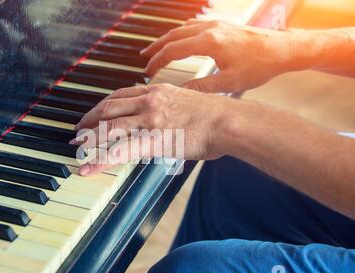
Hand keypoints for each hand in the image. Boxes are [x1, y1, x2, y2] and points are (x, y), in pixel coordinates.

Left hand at [72, 84, 238, 175]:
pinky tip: (87, 169)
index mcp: (156, 91)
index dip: (101, 106)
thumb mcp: (186, 101)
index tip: (93, 114)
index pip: (119, 95)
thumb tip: (164, 117)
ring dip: (89, 139)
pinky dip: (99, 161)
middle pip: (108, 108)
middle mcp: (148, 101)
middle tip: (78, 131)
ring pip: (109, 128)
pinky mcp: (153, 139)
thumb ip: (170, 106)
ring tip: (77, 148)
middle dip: (89, 120)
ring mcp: (149, 120)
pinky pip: (119, 151)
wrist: (227, 122)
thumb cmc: (214, 115)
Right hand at [141, 20, 299, 92]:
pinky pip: (193, 26)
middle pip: (172, 36)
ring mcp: (215, 24)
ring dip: (167, 40)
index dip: (157, 62)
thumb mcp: (229, 83)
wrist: (283, 49)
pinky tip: (179, 40)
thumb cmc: (260, 66)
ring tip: (155, 50)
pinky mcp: (222, 26)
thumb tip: (179, 93)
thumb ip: (201, 87)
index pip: (172, 51)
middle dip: (156, 48)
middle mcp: (209, 29)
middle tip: (144, 59)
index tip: (148, 73)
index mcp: (208, 42)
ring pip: (182, 29)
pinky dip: (180, 34)